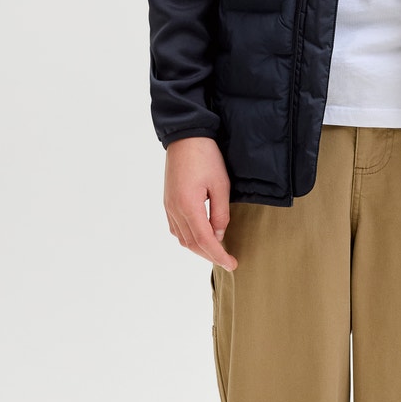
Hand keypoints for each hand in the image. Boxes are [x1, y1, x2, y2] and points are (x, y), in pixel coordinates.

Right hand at [164, 137, 237, 268]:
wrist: (185, 136)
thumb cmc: (206, 157)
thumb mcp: (221, 185)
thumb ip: (220, 214)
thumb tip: (219, 235)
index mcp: (188, 206)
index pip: (204, 241)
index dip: (218, 255)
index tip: (232, 264)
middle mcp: (175, 210)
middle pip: (191, 243)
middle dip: (210, 255)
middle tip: (228, 261)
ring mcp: (169, 206)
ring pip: (182, 238)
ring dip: (199, 248)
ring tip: (216, 251)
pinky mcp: (168, 202)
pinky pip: (176, 228)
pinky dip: (188, 238)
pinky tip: (200, 237)